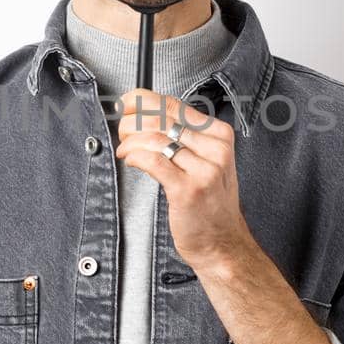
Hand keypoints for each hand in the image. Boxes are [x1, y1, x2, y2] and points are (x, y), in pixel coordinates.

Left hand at [113, 88, 256, 268]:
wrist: (222, 242)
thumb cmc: (210, 202)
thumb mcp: (207, 161)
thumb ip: (185, 136)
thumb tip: (146, 113)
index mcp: (219, 135)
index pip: (174, 105)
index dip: (143, 101)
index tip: (126, 104)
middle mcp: (214, 149)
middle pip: (161, 119)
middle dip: (131, 122)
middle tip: (121, 131)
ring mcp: (203, 170)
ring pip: (154, 139)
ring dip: (130, 141)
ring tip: (124, 149)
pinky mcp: (187, 189)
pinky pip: (152, 161)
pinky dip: (134, 157)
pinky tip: (130, 160)